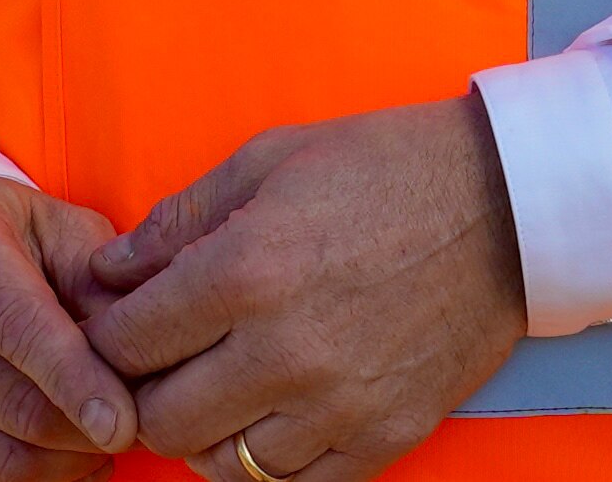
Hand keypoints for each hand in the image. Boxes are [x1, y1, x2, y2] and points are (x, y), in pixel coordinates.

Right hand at [0, 175, 139, 481]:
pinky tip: (56, 462)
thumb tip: (138, 354)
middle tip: (132, 426)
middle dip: (87, 432)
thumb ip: (97, 279)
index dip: (76, 382)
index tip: (124, 424)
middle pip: (16, 410)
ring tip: (97, 442)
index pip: (18, 329)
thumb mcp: (52, 225)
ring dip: (64, 468)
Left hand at [78, 97, 526, 481]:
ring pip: (222, 465)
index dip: (106, 336)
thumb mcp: (267, 161)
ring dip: (204, 432)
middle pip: (164, 420)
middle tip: (159, 363)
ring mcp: (338, 404)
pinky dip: (267, 460)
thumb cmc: (382, 168)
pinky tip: (269, 416)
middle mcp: (285, 351)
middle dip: (144, 391)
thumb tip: (107, 272)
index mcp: (248, 272)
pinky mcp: (383, 436)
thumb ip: (177, 222)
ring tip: (215, 388)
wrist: (505, 206)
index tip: (115, 324)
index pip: (128, 344)